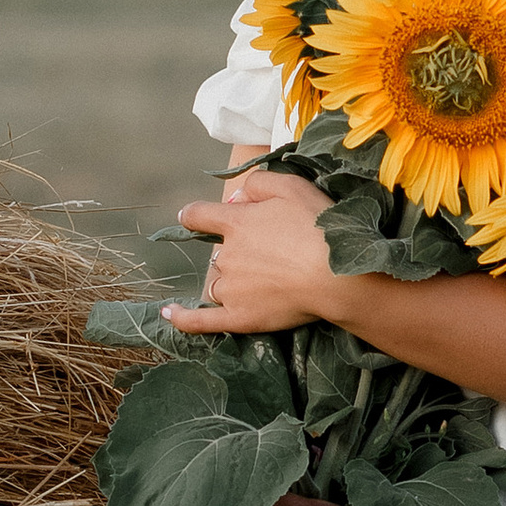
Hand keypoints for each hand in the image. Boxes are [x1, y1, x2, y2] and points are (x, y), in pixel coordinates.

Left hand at [168, 170, 341, 337]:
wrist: (336, 276)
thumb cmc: (319, 227)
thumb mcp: (292, 186)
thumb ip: (258, 184)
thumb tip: (234, 198)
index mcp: (236, 223)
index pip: (199, 215)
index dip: (194, 216)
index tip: (190, 218)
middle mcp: (227, 255)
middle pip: (218, 254)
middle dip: (236, 253)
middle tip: (273, 256)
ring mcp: (230, 289)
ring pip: (218, 283)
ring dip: (231, 281)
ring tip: (262, 284)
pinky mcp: (239, 318)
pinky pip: (201, 321)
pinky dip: (183, 318)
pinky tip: (169, 313)